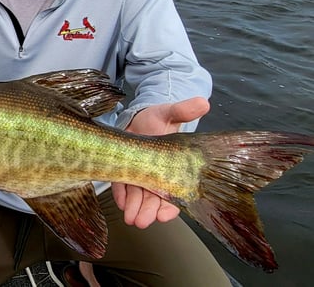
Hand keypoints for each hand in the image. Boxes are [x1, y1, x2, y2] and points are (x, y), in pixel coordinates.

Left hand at [112, 97, 209, 227]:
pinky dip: (121, 195)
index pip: (175, 192)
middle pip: (154, 198)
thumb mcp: (170, 113)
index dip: (171, 206)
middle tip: (142, 221)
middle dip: (148, 211)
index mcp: (172, 167)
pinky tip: (121, 203)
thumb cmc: (157, 118)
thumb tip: (203, 102)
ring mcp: (139, 174)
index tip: (165, 214)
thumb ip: (183, 110)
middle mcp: (156, 175)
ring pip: (138, 196)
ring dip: (134, 208)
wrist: (137, 117)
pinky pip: (122, 185)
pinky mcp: (122, 168)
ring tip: (131, 219)